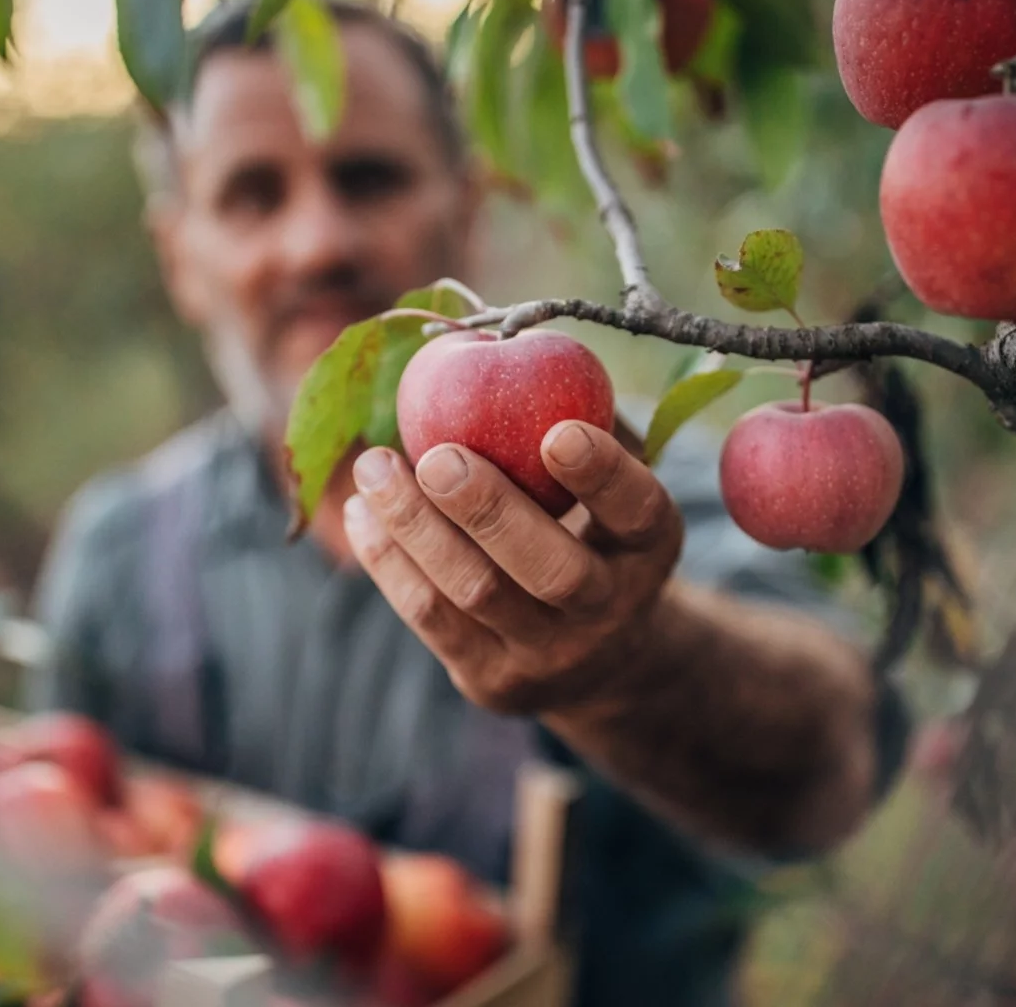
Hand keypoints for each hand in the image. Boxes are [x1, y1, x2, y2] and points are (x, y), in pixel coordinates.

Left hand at [342, 420, 683, 714]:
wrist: (595, 654)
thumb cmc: (592, 526)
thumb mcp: (609, 479)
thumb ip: (580, 416)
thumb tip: (511, 334)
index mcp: (651, 546)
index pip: (636, 512)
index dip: (602, 474)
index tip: (559, 431)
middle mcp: (611, 608)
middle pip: (552, 570)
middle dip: (490, 510)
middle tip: (438, 456)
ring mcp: (551, 654)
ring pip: (477, 594)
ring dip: (416, 527)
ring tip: (373, 466)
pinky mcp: (492, 680)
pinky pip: (431, 618)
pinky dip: (389, 561)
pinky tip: (364, 510)